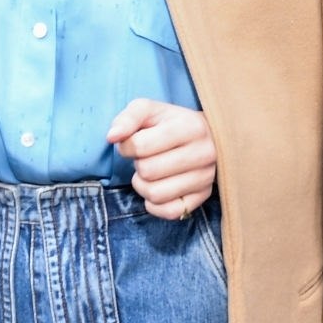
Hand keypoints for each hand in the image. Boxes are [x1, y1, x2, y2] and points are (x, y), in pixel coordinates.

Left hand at [107, 98, 216, 220]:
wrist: (210, 136)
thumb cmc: (172, 123)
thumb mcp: (149, 110)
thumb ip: (128, 118)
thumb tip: (112, 137)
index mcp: (190, 127)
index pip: (140, 146)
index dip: (127, 146)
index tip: (133, 143)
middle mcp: (203, 153)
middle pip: (147, 171)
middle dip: (138, 165)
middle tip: (145, 158)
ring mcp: (205, 178)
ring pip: (156, 194)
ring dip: (142, 186)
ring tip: (149, 174)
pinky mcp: (203, 197)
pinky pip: (169, 212)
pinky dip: (154, 205)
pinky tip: (156, 188)